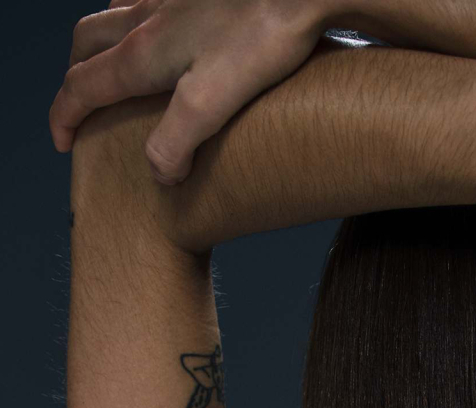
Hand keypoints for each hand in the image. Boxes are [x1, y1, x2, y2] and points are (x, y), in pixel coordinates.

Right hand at [49, 0, 328, 183]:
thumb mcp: (214, 101)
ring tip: (114, 65)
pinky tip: (161, 24)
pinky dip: (137, 13)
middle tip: (80, 104)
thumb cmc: (262, 35)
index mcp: (143, 53)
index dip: (65, 116)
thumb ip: (178, 139)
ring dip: (103, 42)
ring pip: (115, 14)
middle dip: (75, 74)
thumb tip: (158, 172)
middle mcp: (146, 17)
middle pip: (88, 41)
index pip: (84, 86)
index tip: (63, 143)